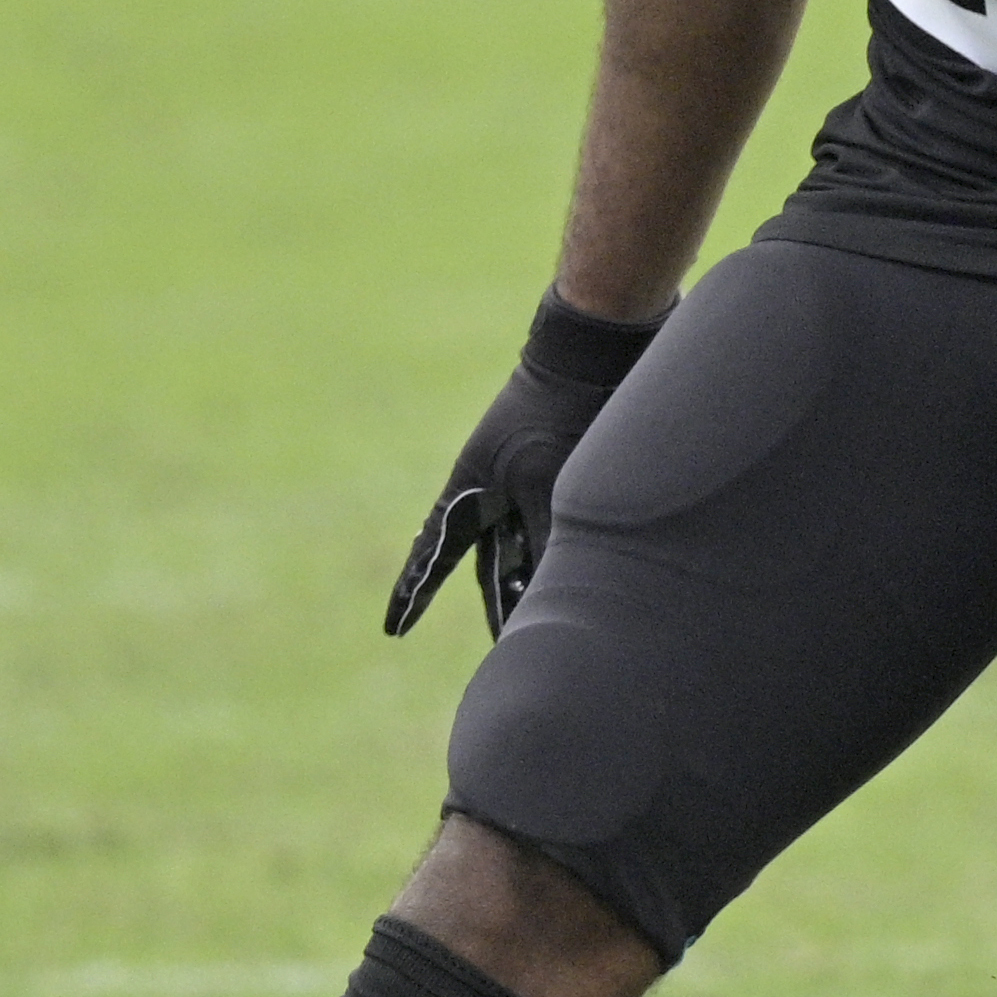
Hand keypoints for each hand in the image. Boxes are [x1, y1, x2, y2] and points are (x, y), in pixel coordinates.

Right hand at [385, 291, 665, 636]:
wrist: (602, 343)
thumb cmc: (563, 407)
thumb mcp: (548, 479)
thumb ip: (547, 540)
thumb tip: (549, 600)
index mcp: (472, 484)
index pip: (434, 551)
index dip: (415, 590)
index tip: (394, 629)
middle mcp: (500, 488)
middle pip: (494, 563)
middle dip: (501, 607)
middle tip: (508, 653)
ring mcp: (538, 483)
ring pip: (534, 550)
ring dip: (540, 588)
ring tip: (551, 634)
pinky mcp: (578, 480)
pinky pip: (569, 533)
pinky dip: (573, 559)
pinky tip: (590, 587)